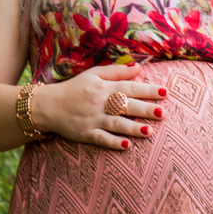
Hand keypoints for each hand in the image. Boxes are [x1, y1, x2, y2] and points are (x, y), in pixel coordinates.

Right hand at [30, 63, 166, 149]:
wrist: (47, 105)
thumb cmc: (73, 88)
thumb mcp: (92, 75)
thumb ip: (115, 71)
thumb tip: (138, 67)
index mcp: (102, 87)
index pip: (129, 87)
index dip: (147, 90)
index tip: (165, 92)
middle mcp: (99, 102)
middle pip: (125, 106)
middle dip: (145, 109)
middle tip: (163, 113)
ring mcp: (92, 119)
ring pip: (116, 123)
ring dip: (133, 128)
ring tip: (150, 131)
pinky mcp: (86, 133)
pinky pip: (101, 139)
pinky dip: (114, 143)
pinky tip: (127, 146)